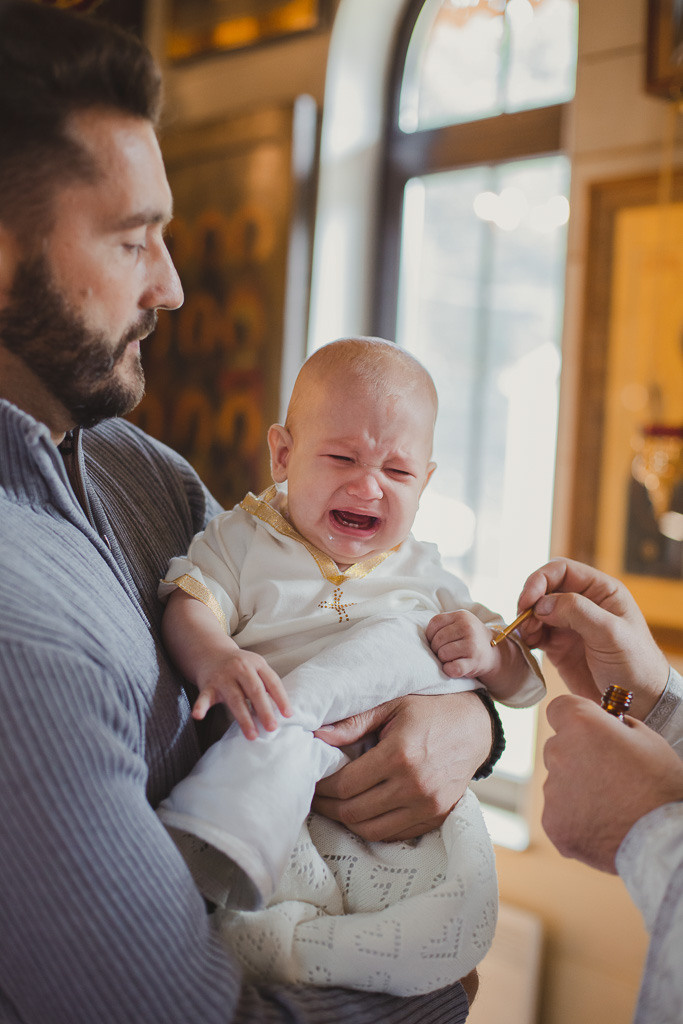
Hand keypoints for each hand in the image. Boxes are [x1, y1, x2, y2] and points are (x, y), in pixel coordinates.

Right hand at [193, 650, 291, 740]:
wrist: (211, 653)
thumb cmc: (240, 666)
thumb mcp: (256, 668)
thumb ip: (267, 686)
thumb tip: (283, 712)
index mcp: (256, 664)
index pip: (272, 682)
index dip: (281, 698)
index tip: (288, 715)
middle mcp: (240, 668)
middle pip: (254, 690)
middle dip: (264, 710)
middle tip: (272, 727)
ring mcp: (223, 677)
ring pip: (235, 699)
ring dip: (244, 718)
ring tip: (252, 735)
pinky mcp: (208, 685)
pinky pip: (204, 697)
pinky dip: (200, 706)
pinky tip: (198, 716)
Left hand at [312, 691, 491, 841]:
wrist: (475, 727)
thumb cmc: (430, 710)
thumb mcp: (392, 705)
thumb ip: (354, 722)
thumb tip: (317, 735)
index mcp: (399, 754)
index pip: (346, 784)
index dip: (322, 788)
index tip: (311, 782)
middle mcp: (414, 785)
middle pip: (354, 811)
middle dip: (328, 808)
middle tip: (315, 798)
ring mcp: (427, 805)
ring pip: (371, 829)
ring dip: (347, 822)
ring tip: (334, 807)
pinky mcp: (436, 817)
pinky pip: (394, 834)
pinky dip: (373, 828)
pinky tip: (361, 813)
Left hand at [425, 610, 497, 679]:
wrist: (493, 653)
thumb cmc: (469, 638)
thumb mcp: (459, 624)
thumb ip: (443, 625)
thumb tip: (420, 638)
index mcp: (461, 616)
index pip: (434, 623)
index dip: (430, 635)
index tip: (437, 641)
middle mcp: (468, 628)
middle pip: (437, 640)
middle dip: (436, 649)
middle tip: (445, 652)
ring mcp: (472, 645)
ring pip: (442, 654)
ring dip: (443, 660)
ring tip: (452, 658)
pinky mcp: (474, 662)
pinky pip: (452, 668)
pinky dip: (449, 670)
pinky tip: (454, 667)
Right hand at [517, 558, 668, 719]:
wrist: (639, 702)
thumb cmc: (636, 664)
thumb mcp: (611, 634)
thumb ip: (578, 612)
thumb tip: (542, 604)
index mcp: (601, 591)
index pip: (562, 570)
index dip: (540, 580)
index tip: (528, 600)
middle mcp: (584, 603)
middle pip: (544, 589)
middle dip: (530, 602)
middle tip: (524, 622)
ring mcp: (569, 624)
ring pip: (537, 611)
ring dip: (527, 621)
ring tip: (528, 637)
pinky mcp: (559, 645)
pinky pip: (535, 633)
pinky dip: (527, 636)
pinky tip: (529, 645)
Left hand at [542, 694, 682, 871]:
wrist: (662, 839)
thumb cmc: (661, 785)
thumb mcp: (647, 739)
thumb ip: (616, 726)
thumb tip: (606, 725)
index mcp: (581, 724)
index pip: (559, 709)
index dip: (573, 718)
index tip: (587, 730)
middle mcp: (559, 752)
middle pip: (557, 747)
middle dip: (576, 756)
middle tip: (607, 774)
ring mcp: (552, 789)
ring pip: (557, 782)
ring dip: (576, 789)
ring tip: (610, 805)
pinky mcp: (552, 822)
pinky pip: (558, 813)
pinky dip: (575, 819)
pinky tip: (602, 825)